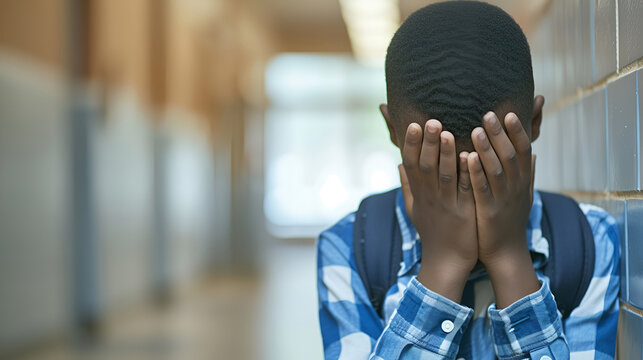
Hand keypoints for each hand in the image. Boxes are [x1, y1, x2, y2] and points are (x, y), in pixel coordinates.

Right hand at [399, 120, 476, 301]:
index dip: (410, 145)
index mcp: (418, 193)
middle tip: (430, 121)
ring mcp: (446, 204)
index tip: (412, 124)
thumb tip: (398, 163)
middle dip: (427, 143)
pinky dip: (467, 173)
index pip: (410, 164)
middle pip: (425, 166)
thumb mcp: (414, 208)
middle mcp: (430, 196)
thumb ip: (407, 184)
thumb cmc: (431, 232)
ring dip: (445, 153)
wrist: (446, 261)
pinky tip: (471, 156)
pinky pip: (465, 190)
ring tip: (448, 132)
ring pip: (444, 175)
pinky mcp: (464, 212)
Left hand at [467, 111, 538, 306]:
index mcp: (523, 180)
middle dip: (500, 133)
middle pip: (510, 155)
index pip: (523, 150)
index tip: (508, 113)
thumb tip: (533, 153)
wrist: (504, 252)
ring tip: (476, 129)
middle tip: (488, 113)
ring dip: (487, 149)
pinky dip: (475, 172)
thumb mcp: (523, 195)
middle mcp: (516, 187)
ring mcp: (503, 199)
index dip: (517, 131)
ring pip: (496, 170)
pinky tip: (466, 158)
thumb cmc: (510, 220)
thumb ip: (527, 173)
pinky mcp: (488, 212)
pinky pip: (481, 189)